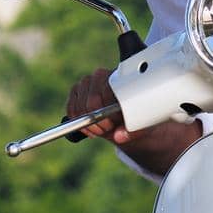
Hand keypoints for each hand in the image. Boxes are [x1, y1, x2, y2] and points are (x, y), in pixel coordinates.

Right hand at [65, 67, 199, 170]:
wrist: (128, 116)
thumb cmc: (138, 117)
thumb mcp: (142, 124)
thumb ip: (133, 131)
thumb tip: (119, 136)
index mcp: (120, 76)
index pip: (107, 90)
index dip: (108, 111)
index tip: (114, 123)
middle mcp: (100, 75)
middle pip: (91, 101)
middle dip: (98, 120)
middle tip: (108, 128)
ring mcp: (85, 83)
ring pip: (79, 107)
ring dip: (89, 123)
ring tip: (102, 128)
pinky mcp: (76, 91)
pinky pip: (70, 109)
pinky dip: (78, 122)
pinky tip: (91, 127)